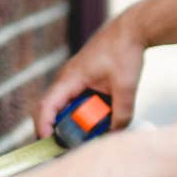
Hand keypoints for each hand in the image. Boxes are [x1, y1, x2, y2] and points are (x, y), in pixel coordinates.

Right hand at [33, 11, 146, 138]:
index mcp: (70, 78)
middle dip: (55, 128)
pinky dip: (81, 111)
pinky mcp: (83, 78)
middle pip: (50, 109)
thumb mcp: (126, 87)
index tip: (48, 143)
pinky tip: (97, 118)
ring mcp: (73, 78)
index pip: (46, 106)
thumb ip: (122, 114)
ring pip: (63, 105)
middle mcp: (66, 79)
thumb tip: (116, 134)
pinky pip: (74, 99)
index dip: (43, 126)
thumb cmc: (125, 52)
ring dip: (71, 120)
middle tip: (65, 147)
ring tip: (86, 133)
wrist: (132, 29)